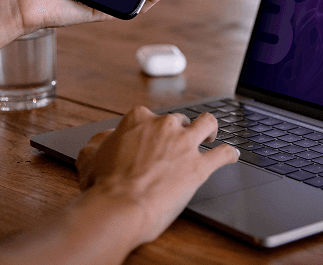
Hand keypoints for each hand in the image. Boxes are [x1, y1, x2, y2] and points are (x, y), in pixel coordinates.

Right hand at [75, 107, 238, 243]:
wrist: (119, 206)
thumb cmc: (103, 186)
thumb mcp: (90, 157)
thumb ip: (99, 144)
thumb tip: (103, 141)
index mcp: (138, 119)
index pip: (150, 117)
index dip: (151, 130)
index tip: (151, 139)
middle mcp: (164, 126)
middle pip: (179, 120)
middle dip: (179, 131)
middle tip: (176, 145)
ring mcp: (184, 144)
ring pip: (208, 124)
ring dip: (211, 129)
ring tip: (210, 136)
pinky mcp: (200, 166)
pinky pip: (223, 154)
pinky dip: (229, 154)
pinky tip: (232, 156)